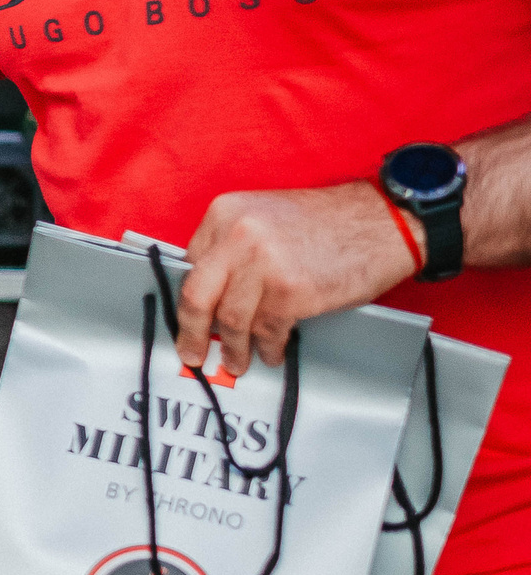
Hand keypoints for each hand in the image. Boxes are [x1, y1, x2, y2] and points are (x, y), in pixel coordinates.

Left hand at [174, 182, 417, 374]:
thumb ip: (234, 247)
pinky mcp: (290, 291)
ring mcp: (263, 264)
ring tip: (236, 361)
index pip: (191, 264)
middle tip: (191, 352)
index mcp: (225, 212)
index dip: (192, 298)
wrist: (385, 221)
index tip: (190, 319)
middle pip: (197, 295)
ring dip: (233, 347)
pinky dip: (267, 347)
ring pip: (231, 319)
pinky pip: (266, 330)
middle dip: (191, 331)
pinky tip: (271, 352)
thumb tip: (213, 292)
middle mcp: (238, 235)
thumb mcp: (266, 216)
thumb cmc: (330, 222)